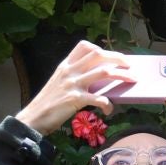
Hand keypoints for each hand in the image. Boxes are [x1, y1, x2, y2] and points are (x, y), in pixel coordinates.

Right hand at [16, 41, 133, 137]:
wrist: (33, 118)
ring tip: (131, 80)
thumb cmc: (48, 103)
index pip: (84, 46)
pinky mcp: (75, 99)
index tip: (111, 56)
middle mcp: (69, 70)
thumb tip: (97, 79)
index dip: (100, 48)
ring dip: (122, 75)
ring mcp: (72, 83)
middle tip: (129, 65)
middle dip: (117, 57)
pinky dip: (108, 104)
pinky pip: (99, 98)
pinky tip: (109, 110)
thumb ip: (73, 77)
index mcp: (65, 65)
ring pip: (104, 72)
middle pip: (99, 55)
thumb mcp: (58, 83)